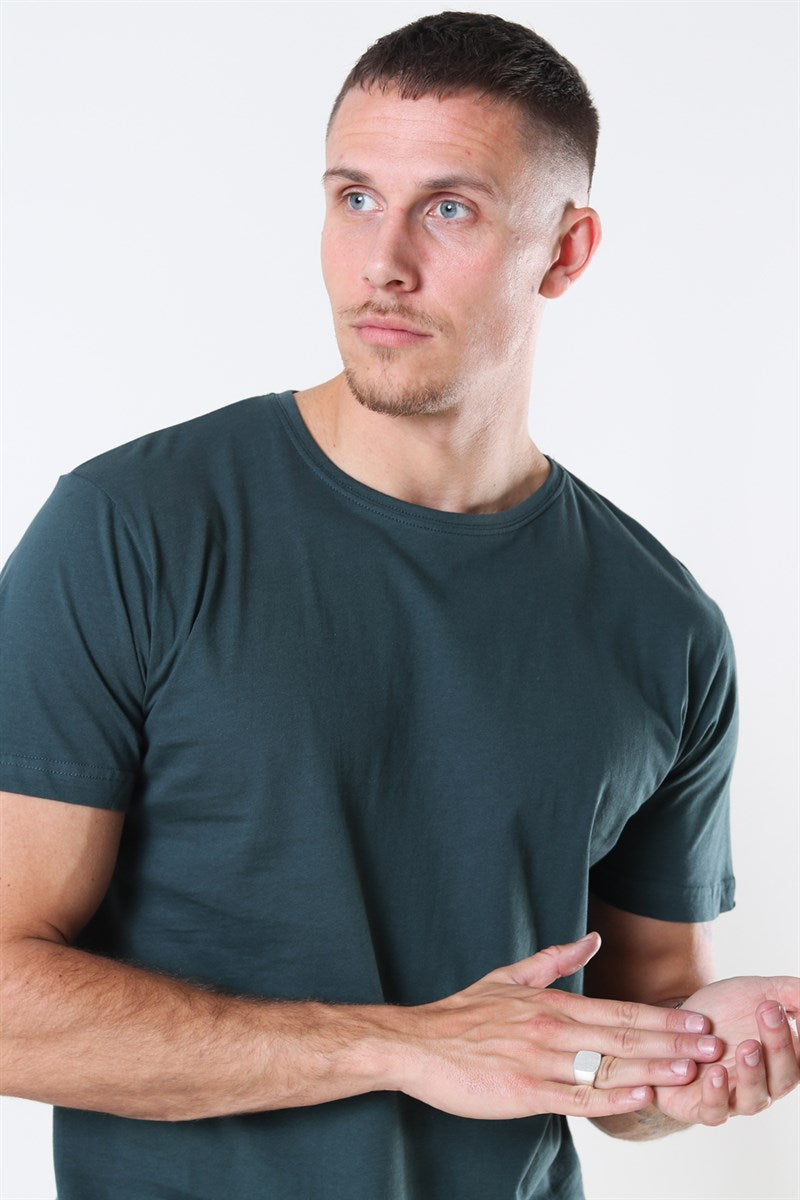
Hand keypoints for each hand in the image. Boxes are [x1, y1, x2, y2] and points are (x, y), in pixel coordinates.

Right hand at [393, 933, 722, 1119]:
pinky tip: (639, 1095)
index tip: (697, 1022)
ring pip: (606, 1067)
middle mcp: (551, 1030)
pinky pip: (576, 1096)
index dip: (662, 1018)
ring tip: (692, 1071)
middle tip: (713, 1045)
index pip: (619, 1011)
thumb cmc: (463, 1015)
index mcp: (551, 1003)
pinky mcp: (524, 1093)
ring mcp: (539, 1062)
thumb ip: (555, 960)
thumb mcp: (509, 977)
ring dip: (653, 1068)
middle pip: (623, 1037)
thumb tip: (593, 938)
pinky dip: (611, 1096)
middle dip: (672, 1042)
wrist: (417, 1044)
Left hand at [653, 975, 799, 1124]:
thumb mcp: (758, 992)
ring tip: (748, 1047)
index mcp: (782, 1059)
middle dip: (779, 1044)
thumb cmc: (725, 1010)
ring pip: (753, 1099)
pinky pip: (714, 1112)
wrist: (676, 1024)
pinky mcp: (701, 1107)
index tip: (794, 1012)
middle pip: (783, 1076)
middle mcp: (764, 1084)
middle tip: (768, 1012)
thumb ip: (791, 993)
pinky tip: (715, 1072)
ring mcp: (735, 1098)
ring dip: (753, 1074)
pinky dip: (717, 1096)